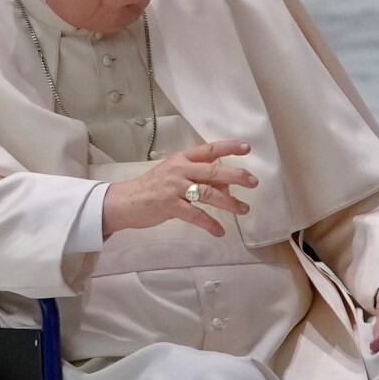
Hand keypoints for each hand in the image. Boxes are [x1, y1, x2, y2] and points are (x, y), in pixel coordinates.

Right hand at [103, 136, 254, 238]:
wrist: (125, 202)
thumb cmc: (152, 188)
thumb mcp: (174, 175)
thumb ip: (197, 177)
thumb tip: (225, 184)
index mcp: (181, 159)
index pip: (208, 149)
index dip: (228, 147)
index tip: (246, 148)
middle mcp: (179, 170)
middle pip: (213, 170)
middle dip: (236, 176)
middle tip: (253, 181)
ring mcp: (174, 188)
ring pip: (208, 193)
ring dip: (229, 203)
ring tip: (243, 209)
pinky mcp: (170, 206)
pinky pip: (196, 215)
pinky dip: (210, 224)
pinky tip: (219, 231)